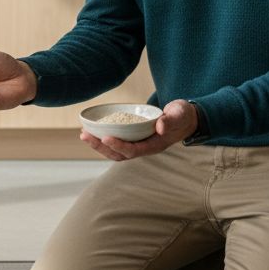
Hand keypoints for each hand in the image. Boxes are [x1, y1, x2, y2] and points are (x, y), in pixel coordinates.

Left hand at [80, 99, 197, 160]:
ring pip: (115, 151)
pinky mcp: (134, 139)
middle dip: (100, 147)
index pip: (133, 151)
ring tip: (83, 134)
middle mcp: (144, 148)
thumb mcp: (179, 115)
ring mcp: (138, 144)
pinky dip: (103, 139)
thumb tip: (160, 126)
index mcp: (154, 146)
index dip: (118, 146)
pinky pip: (116, 142)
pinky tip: (92, 130)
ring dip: (98, 145)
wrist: (185, 118)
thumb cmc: (182, 116)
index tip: (105, 137)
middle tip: (84, 135)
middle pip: (119, 154)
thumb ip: (171, 120)